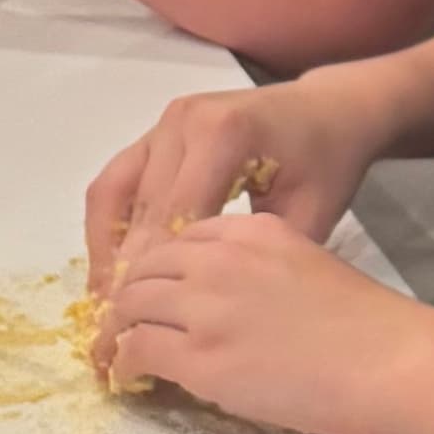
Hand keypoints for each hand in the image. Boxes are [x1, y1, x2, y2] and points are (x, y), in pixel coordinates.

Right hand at [83, 72, 384, 296]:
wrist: (328, 110)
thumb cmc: (327, 163)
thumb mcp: (310, 213)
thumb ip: (261, 255)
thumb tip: (213, 313)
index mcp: (224, 134)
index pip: (175, 213)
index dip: (154, 271)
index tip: (140, 320)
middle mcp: (184, 122)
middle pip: (142, 206)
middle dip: (126, 269)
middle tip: (113, 323)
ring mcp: (164, 124)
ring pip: (115, 192)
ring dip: (105, 248)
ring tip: (105, 301)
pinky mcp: (155, 132)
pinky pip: (117, 180)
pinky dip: (109, 224)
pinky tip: (111, 266)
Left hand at [96, 213, 413, 433]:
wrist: (394, 359)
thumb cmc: (372, 327)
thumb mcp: (311, 267)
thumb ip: (264, 274)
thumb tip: (236, 311)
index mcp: (253, 232)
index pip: (181, 239)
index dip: (160, 270)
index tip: (157, 295)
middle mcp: (220, 258)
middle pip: (145, 267)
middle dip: (127, 297)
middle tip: (120, 326)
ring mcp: (206, 305)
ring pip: (129, 305)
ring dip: (115, 330)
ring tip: (111, 353)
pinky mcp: (199, 355)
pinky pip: (135, 349)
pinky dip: (120, 362)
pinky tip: (124, 376)